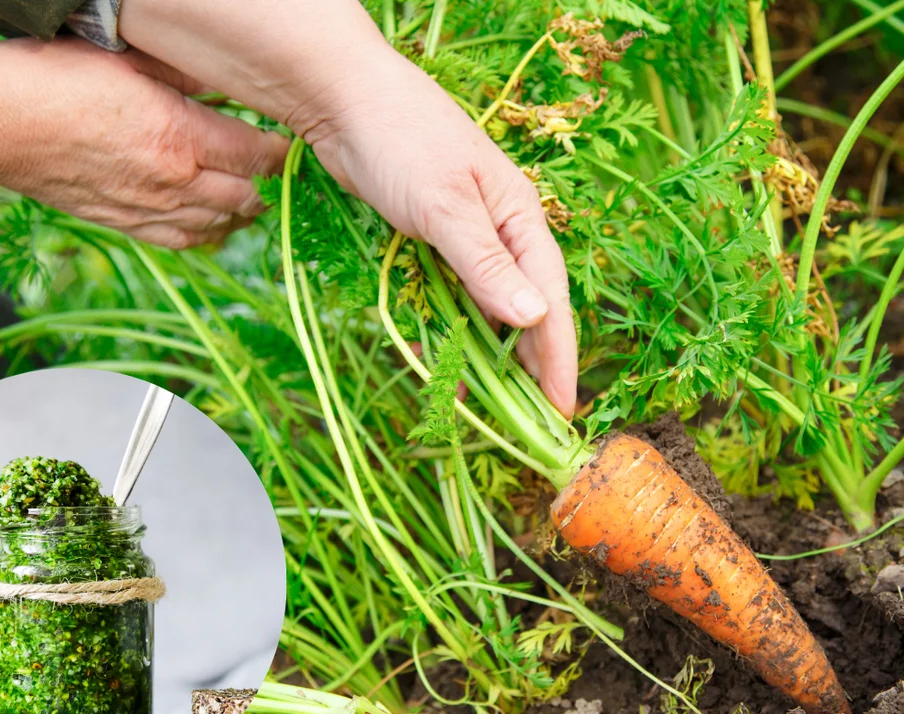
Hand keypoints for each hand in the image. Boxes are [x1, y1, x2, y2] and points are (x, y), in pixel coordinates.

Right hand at [0, 38, 288, 247]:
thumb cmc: (51, 77)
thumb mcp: (130, 58)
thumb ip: (187, 74)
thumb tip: (228, 81)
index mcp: (180, 136)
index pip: (257, 156)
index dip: (279, 151)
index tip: (286, 140)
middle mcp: (172, 182)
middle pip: (247, 197)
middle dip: (267, 182)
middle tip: (272, 167)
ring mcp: (147, 208)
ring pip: (219, 225)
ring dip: (242, 212)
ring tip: (251, 194)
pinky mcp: (123, 223)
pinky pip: (182, 241)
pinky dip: (207, 233)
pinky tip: (214, 221)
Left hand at [300, 51, 577, 417]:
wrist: (342, 100)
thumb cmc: (402, 140)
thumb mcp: (446, 208)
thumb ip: (487, 266)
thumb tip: (533, 320)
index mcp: (519, 219)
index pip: (549, 299)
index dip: (558, 357)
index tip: (561, 408)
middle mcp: (501, 231)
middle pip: (524, 310)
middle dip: (530, 366)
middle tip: (533, 422)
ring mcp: (465, 238)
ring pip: (486, 309)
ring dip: (488, 356)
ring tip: (489, 408)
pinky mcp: (430, 241)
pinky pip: (450, 299)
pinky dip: (449, 332)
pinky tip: (441, 362)